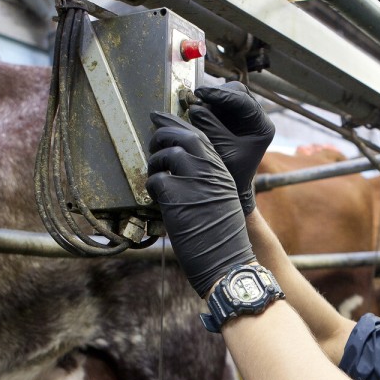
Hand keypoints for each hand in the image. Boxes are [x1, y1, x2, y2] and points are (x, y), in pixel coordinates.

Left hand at [146, 111, 255, 296]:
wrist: (227, 260)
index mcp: (221, 168)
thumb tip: (181, 166)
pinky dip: (151, 187)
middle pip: (181, 135)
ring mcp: (193, 179)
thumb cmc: (223, 237)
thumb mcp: (222, 199)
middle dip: (162, 134)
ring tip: (155, 176)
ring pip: (165, 154)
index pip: (198, 135)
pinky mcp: (176, 195)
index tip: (161, 119)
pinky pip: (155, 180)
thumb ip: (207, 179)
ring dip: (154, 163)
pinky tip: (156, 198)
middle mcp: (209, 168)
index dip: (177, 125)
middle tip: (152, 142)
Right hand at [188, 82, 274, 215]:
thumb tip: (194, 107)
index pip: (243, 100)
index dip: (220, 95)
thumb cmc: (232, 173)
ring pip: (226, 97)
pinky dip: (207, 107)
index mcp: (262, 126)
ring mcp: (244, 117)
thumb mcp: (222, 149)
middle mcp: (255, 118)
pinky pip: (218, 106)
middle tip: (196, 100)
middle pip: (236, 93)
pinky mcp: (232, 120)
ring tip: (194, 110)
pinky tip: (196, 113)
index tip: (200, 93)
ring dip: (209, 101)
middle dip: (215, 95)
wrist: (233, 187)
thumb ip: (210, 127)